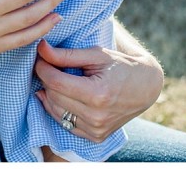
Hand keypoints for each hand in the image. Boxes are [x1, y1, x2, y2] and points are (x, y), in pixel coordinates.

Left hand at [33, 39, 163, 142]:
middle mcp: (96, 116)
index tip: (41, 57)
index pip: (56, 82)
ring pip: (56, 111)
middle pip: (54, 96)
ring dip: (49, 94)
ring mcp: (96, 129)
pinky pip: (65, 123)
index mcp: (98, 94)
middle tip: (47, 65)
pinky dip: (58, 109)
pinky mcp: (95, 136)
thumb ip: (66, 54)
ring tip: (54, 79)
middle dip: (46, 79)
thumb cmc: (121, 66)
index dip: (43, 68)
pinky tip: (60, 95)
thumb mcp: (96, 54)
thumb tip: (41, 48)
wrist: (145, 87)